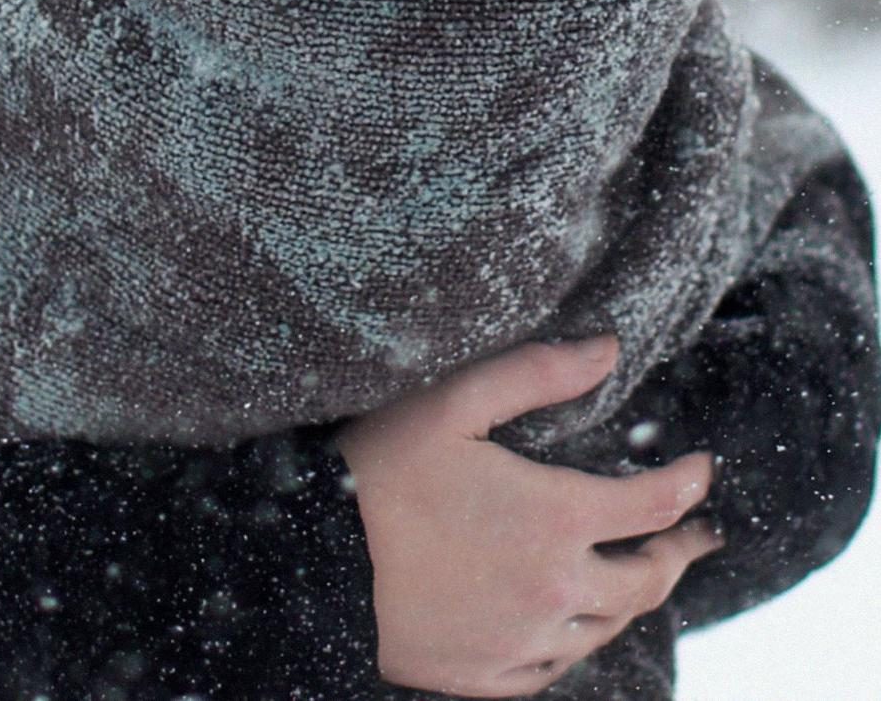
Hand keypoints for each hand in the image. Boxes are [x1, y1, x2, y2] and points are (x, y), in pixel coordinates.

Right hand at [336, 337, 722, 697]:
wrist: (314, 566)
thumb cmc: (379, 475)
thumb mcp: (452, 404)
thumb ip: (536, 373)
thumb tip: (609, 350)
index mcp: (555, 519)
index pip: (653, 504)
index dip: (689, 484)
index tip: (704, 470)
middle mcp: (555, 589)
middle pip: (648, 580)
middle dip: (681, 552)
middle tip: (697, 535)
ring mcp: (524, 642)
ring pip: (608, 628)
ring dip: (635, 598)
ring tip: (643, 577)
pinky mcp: (488, 677)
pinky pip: (556, 670)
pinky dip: (578, 642)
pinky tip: (573, 627)